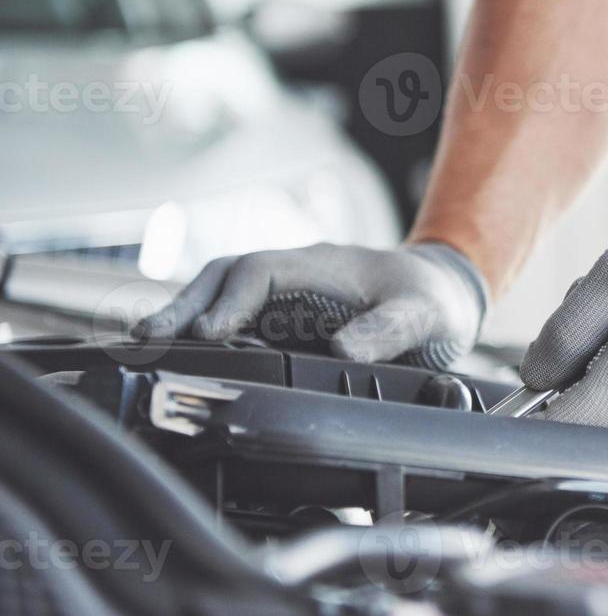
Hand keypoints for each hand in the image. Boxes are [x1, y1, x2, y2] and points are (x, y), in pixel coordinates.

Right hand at [133, 242, 487, 367]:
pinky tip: (182, 355)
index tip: (208, 334)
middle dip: (185, 304)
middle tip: (147, 337)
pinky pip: (237, 317)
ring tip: (148, 346)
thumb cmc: (432, 299)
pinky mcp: (286, 316)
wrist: (446, 291)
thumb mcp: (423, 316)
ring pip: (223, 295)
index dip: (230, 302)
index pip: (260, 273)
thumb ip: (389, 331)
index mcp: (322, 266)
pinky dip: (206, 332)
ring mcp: (287, 294)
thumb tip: (342, 351)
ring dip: (186, 316)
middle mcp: (296, 274)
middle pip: (226, 278)